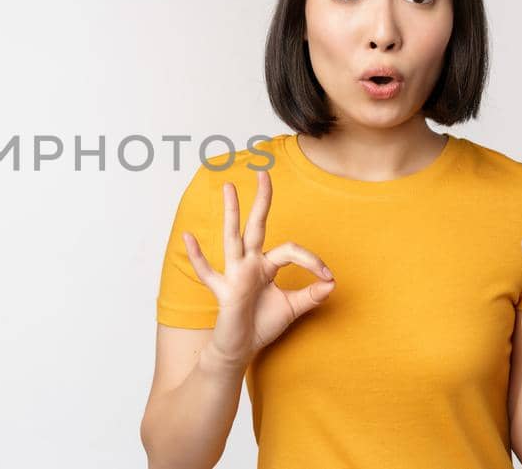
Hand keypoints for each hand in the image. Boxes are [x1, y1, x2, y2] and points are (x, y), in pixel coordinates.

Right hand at [183, 169, 337, 369]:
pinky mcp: (224, 291)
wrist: (239, 349)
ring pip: (232, 238)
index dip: (311, 260)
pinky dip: (197, 256)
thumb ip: (311, 295)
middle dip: (262, 201)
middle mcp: (249, 264)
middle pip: (256, 226)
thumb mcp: (292, 308)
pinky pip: (208, 271)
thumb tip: (332, 283)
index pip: (290, 251)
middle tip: (264, 173)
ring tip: (229, 188)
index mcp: (265, 266)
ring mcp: (234, 274)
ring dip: (232, 213)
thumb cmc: (261, 325)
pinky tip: (189, 238)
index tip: (328, 277)